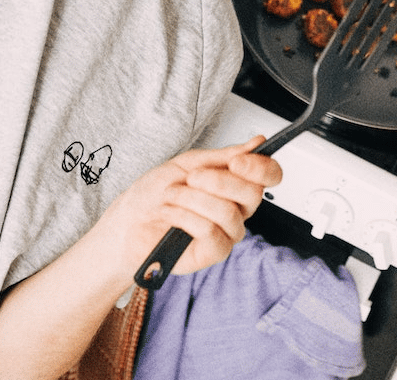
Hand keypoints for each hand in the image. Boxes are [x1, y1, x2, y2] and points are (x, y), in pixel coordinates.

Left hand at [103, 137, 282, 279]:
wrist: (127, 220)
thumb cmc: (154, 193)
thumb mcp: (188, 164)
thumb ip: (224, 156)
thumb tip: (257, 143)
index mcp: (234, 183)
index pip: (268, 175)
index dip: (261, 167)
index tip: (238, 160)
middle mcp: (236, 208)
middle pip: (253, 193)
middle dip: (218, 181)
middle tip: (192, 178)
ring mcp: (227, 232)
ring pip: (228, 212)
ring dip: (192, 198)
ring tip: (172, 196)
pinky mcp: (213, 253)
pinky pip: (211, 232)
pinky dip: (185, 217)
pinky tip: (171, 215)